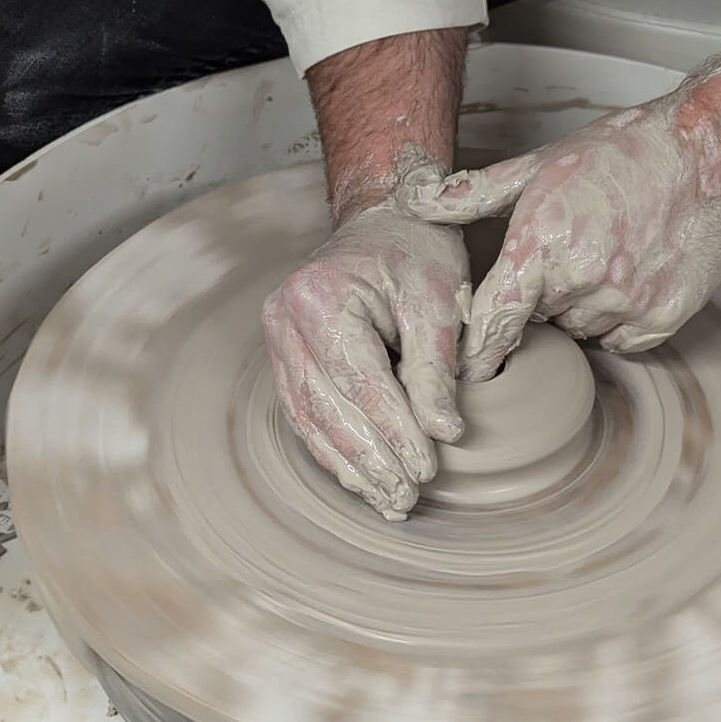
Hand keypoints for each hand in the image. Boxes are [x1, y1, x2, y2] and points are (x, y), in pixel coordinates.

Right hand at [263, 192, 470, 520]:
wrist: (383, 220)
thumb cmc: (415, 252)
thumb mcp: (437, 301)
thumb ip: (435, 370)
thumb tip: (443, 433)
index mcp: (321, 296)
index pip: (361, 381)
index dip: (394, 432)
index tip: (426, 470)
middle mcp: (285, 319)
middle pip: (328, 409)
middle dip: (370, 461)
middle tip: (406, 499)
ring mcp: (278, 340)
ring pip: (310, 420)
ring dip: (349, 467)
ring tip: (387, 501)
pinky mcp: (285, 358)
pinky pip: (305, 415)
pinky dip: (334, 452)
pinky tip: (362, 479)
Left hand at [398, 101, 720, 378]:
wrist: (709, 151)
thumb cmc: (618, 154)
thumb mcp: (536, 166)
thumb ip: (469, 196)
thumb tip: (411, 202)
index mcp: (541, 248)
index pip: (493, 323)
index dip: (476, 355)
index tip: (465, 378)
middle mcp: (582, 282)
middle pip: (537, 321)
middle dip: (541, 298)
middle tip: (566, 254)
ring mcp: (626, 304)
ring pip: (578, 330)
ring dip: (580, 308)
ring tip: (602, 258)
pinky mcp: (663, 317)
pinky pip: (619, 341)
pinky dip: (616, 320)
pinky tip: (629, 277)